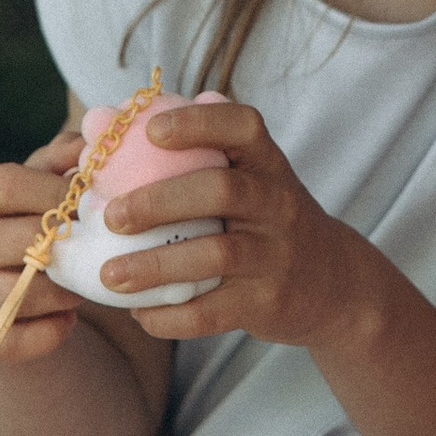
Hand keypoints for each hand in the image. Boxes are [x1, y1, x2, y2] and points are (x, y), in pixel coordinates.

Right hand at [0, 125, 84, 368]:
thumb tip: (90, 144)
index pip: (5, 185)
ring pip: (18, 294)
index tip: (88, 201)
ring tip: (86, 285)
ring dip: (64, 291)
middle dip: (68, 246)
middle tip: (99, 248)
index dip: (53, 192)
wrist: (30, 279)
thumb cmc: (48, 217)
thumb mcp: (55, 181)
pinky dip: (48, 333)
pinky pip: (11, 340)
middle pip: (18, 240)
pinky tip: (68, 319)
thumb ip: (70, 158)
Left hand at [98, 97, 357, 350]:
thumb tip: (104, 120)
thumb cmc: (262, 219)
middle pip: (222, 190)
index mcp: (266, 164)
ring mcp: (276, 254)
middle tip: (110, 216)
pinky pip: (215, 311)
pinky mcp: (269, 302)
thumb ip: (194, 151)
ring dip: (156, 266)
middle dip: (160, 201)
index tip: (151, 130)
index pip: (243, 127)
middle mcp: (277, 202)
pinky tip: (142, 313)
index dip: (198, 123)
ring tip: (110, 276)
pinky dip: (172, 315)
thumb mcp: (250, 177)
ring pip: (216, 255)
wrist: (331, 281)